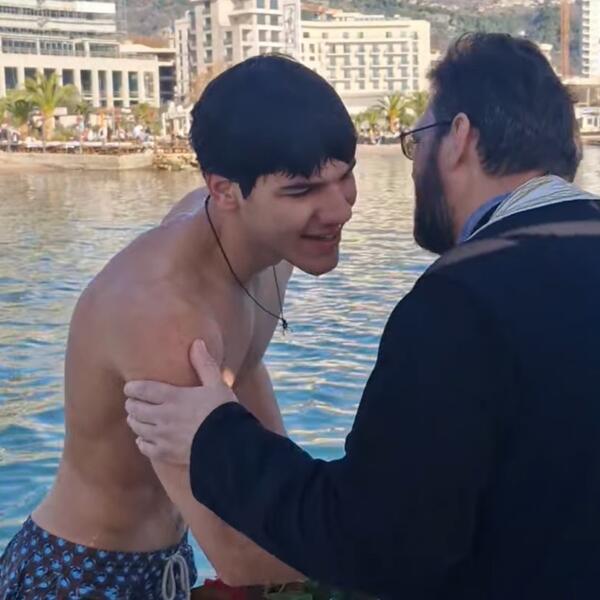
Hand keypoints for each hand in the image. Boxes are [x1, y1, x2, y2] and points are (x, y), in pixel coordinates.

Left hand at [124, 339, 237, 463]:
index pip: (143, 390)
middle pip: (135, 409)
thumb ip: (204, 364)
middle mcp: (164, 417)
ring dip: (134, 421)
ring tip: (136, 417)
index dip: (132, 388)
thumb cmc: (224, 411)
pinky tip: (143, 438)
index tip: (129, 387)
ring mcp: (163, 437)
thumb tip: (197, 342)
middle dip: (131, 404)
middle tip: (132, 401)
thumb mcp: (217, 384)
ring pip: (137, 427)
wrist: (229, 444)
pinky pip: (145, 447)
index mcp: (174, 397)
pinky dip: (141, 441)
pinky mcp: (167, 453)